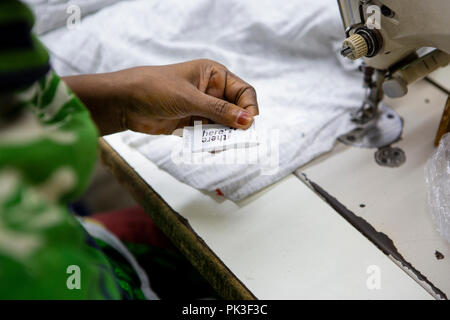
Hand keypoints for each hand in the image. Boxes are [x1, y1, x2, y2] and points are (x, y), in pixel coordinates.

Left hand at [63, 59, 258, 134]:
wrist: (123, 102)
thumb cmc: (155, 88)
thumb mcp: (189, 99)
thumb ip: (219, 111)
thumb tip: (247, 122)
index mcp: (214, 75)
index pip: (243, 92)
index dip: (249, 108)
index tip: (249, 125)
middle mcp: (211, 90)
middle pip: (235, 110)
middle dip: (238, 125)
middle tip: (240, 142)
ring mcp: (200, 107)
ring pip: (222, 124)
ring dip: (224, 136)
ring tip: (224, 148)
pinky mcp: (191, 122)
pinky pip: (208, 134)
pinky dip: (211, 142)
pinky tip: (210, 149)